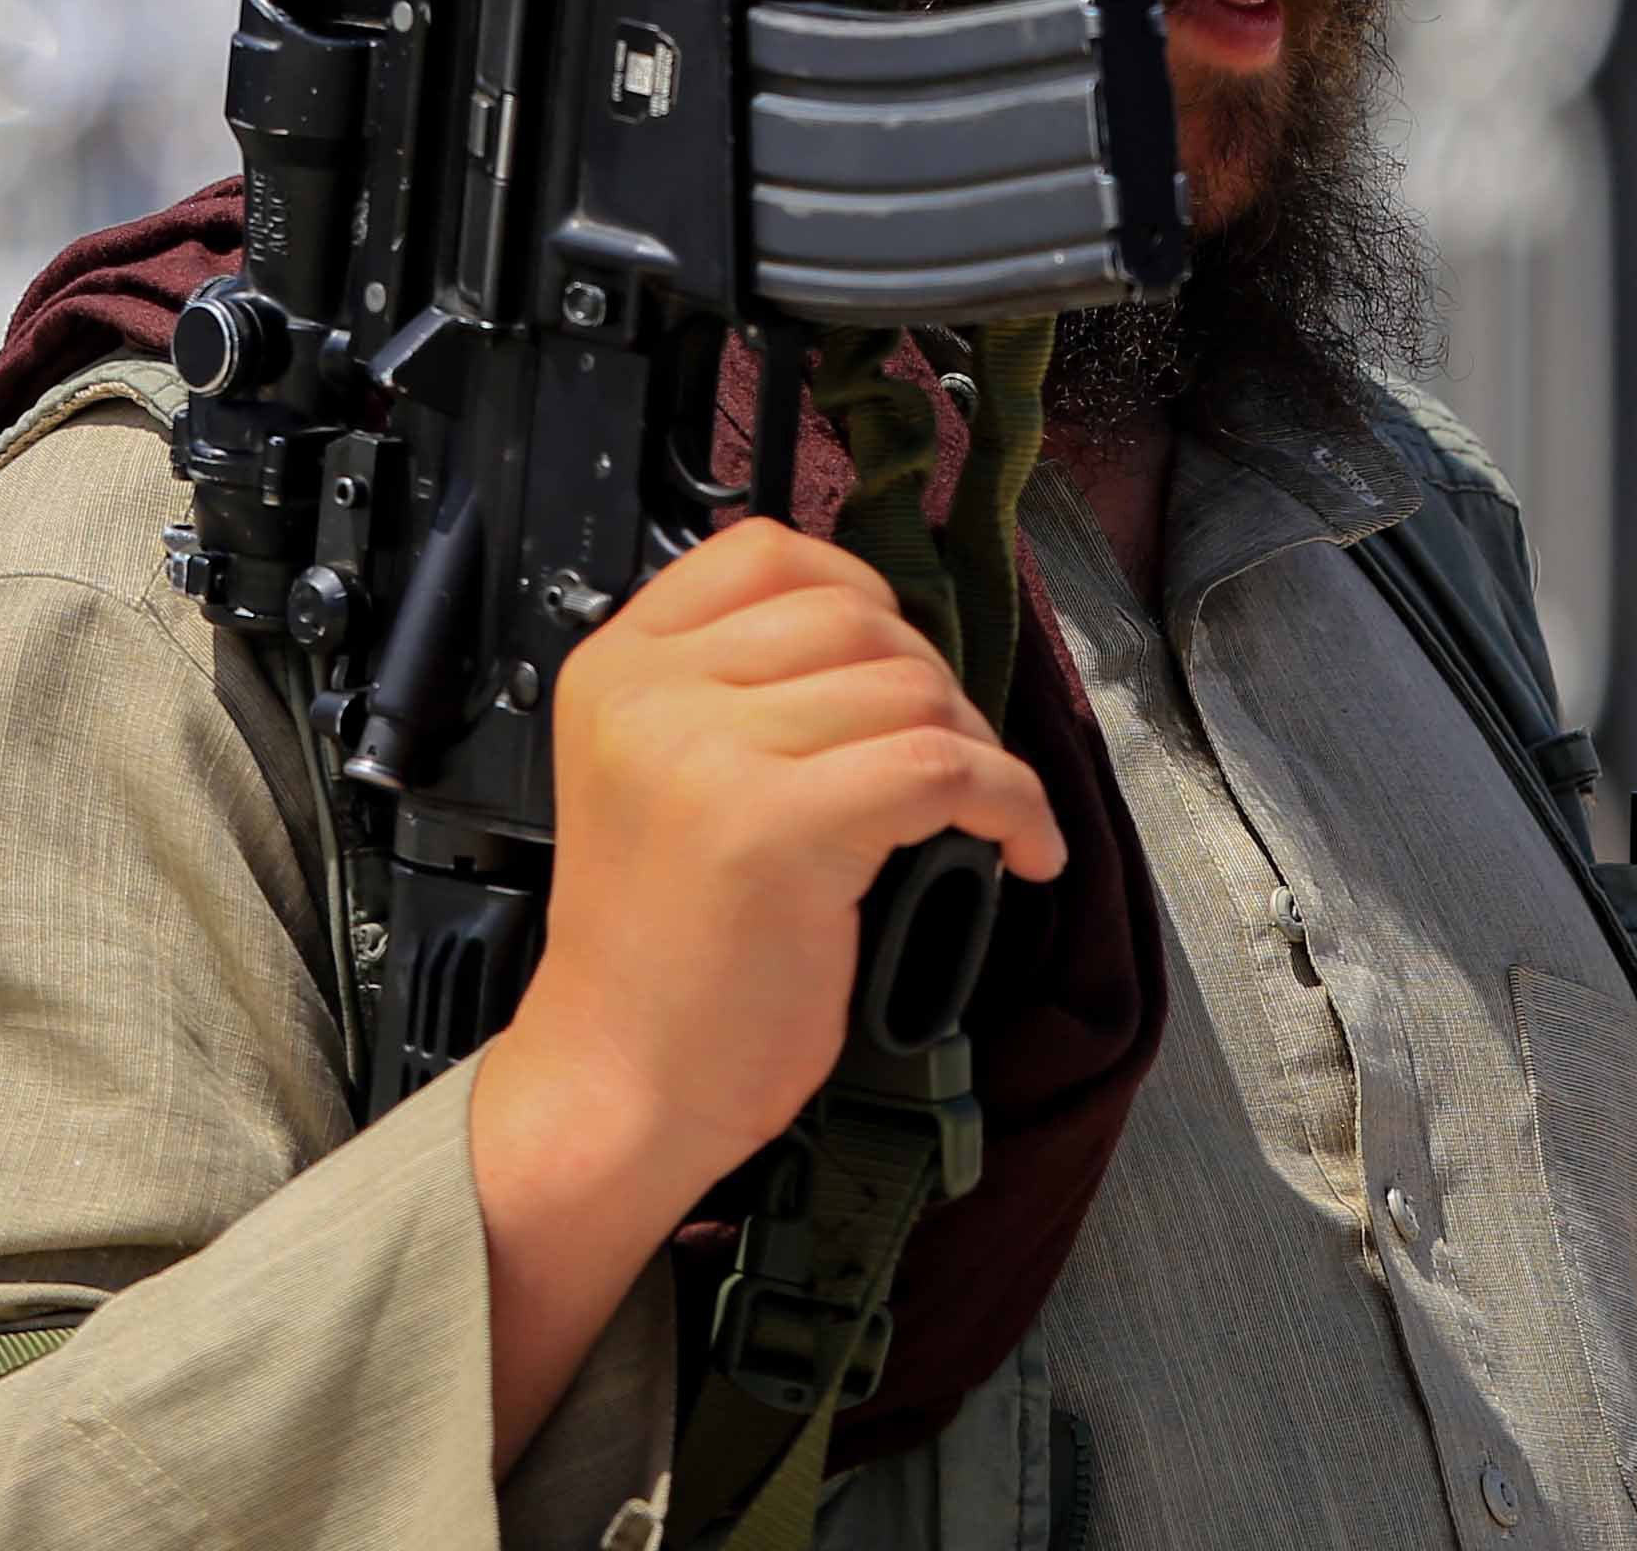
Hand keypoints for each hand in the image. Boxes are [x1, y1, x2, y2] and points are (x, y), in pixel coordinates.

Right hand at [461, 520, 1062, 1461]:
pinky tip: (1021, 851)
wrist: (616, 1086)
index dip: (860, 597)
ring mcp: (708, 752)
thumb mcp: (664, 775)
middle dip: (935, 685)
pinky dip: (1011, 803)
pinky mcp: (775, 825)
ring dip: (977, 749)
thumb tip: (891, 637)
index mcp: (617, 666)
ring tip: (980, 814)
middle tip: (953, 765)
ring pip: (912, 690)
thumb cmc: (664, 952)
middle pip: (858, 619)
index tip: (901, 667)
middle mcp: (652, 690)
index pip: (765, 551)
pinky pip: (944, 767)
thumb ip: (734, 690)